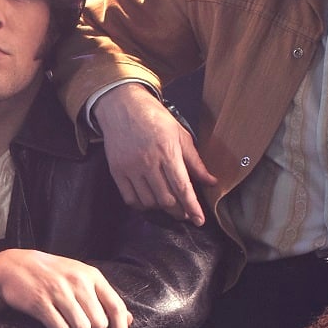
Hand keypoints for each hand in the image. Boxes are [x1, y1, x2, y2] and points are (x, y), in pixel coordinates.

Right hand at [0, 249, 134, 327]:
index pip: (116, 308)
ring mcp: (58, 292)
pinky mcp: (40, 302)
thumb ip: (104, 298)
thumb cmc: (51, 275)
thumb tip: (130, 320)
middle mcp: (78, 282)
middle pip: (99, 324)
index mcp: (92, 276)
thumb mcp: (81, 278)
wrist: (13, 266)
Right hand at [88, 84, 216, 223]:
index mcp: (167, 151)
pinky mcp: (117, 171)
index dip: (192, 207)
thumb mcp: (181, 135)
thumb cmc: (154, 118)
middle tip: (185, 214)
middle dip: (179, 211)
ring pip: (149, 201)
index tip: (199, 220)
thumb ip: (195, 161)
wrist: (123, 106)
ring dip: (161, 209)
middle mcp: (148, 162)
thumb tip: (211, 181)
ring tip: (169, 205)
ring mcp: (130, 168)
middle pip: (166, 199)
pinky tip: (150, 201)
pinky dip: (142, 205)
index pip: (182, 187)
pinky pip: (130, 199)